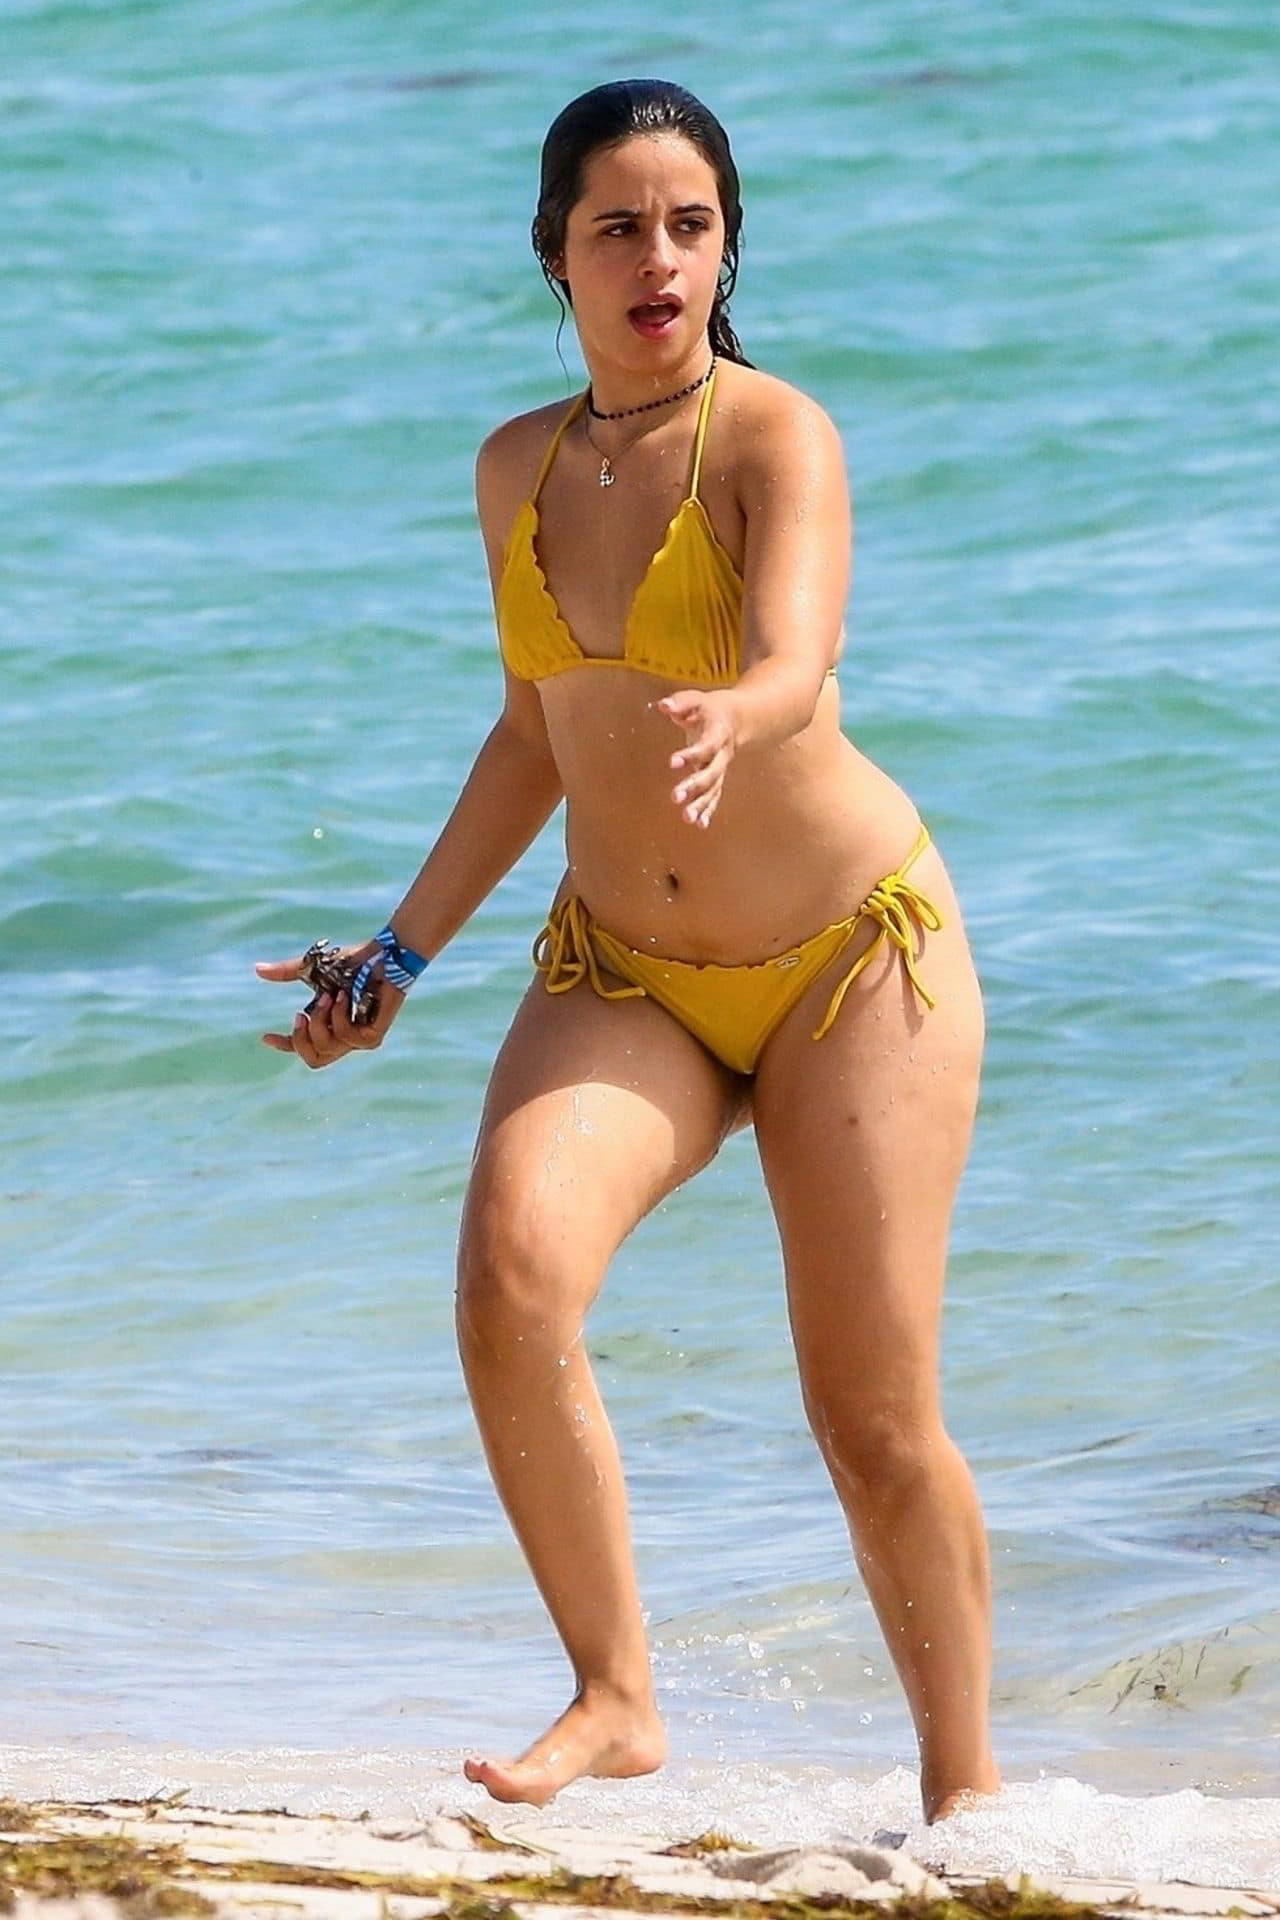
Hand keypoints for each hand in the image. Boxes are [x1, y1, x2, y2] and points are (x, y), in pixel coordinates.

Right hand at [256, 943, 404, 1068]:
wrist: (382, 956)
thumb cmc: (353, 962)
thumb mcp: (313, 970)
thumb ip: (287, 973)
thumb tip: (257, 970)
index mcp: (328, 1024)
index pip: (304, 1047)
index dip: (284, 1045)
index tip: (265, 1037)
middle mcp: (343, 1037)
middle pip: (313, 1060)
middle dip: (300, 1038)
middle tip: (300, 1014)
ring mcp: (359, 1040)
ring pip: (325, 1049)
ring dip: (321, 1020)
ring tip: (331, 996)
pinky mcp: (372, 1038)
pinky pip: (344, 1037)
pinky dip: (339, 1015)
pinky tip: (345, 997)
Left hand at [656, 688, 739, 828]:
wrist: (738, 718)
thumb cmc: (710, 708)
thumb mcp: (696, 699)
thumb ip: (679, 703)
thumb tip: (662, 706)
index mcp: (718, 733)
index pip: (705, 746)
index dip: (690, 755)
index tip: (672, 762)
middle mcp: (722, 754)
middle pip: (711, 773)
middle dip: (694, 786)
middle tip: (675, 797)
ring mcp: (721, 768)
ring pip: (713, 789)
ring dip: (701, 804)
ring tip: (687, 818)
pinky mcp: (717, 778)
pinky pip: (714, 796)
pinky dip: (708, 810)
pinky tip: (699, 824)